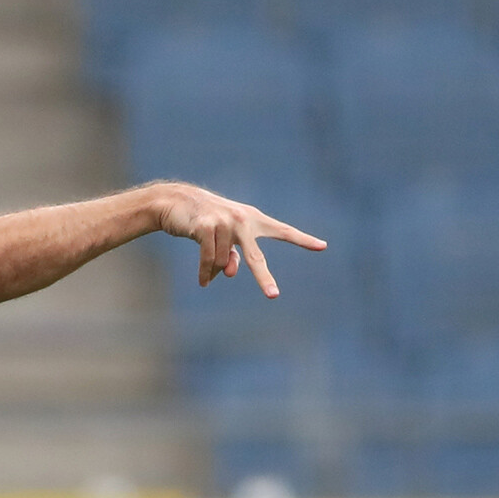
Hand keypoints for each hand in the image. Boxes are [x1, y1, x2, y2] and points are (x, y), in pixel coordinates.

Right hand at [155, 183, 326, 297]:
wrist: (176, 201)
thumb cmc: (205, 220)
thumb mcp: (224, 237)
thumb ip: (233, 255)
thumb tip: (230, 272)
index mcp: (253, 219)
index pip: (282, 231)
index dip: (302, 240)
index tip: (322, 247)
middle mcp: (243, 219)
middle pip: (256, 257)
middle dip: (264, 278)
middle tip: (273, 296)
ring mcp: (224, 223)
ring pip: (223, 263)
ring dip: (215, 270)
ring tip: (208, 269)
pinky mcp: (205, 228)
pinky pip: (208, 260)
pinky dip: (205, 273)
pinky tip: (204, 283)